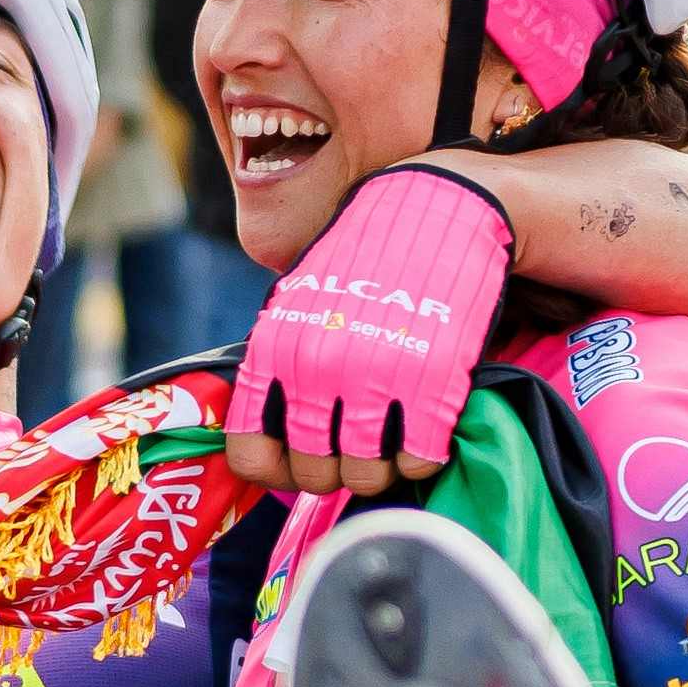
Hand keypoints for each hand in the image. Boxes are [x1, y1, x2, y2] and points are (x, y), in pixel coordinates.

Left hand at [220, 161, 509, 494]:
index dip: (277, 472)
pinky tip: (425, 427)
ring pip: (365, 478)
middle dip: (336, 468)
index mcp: (275, 351)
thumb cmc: (364, 262)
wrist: (436, 208)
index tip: (301, 459)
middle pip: (314, 476)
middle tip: (357, 441)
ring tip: (392, 434)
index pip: (251, 455)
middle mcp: (316, 370)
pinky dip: (422, 457)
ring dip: (381, 467)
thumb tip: (273, 437)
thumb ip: (279, 365)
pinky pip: (417, 462)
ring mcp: (373, 378)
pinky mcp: (430, 383)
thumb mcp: (298, 304)